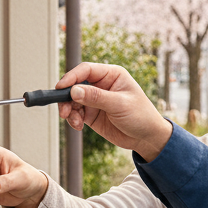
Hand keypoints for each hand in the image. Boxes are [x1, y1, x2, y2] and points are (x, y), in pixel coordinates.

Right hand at [56, 62, 172, 160]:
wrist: (146, 138)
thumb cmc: (141, 116)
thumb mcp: (120, 105)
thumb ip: (96, 97)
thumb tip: (74, 91)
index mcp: (112, 75)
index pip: (86, 70)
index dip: (71, 77)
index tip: (61, 87)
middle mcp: (101, 85)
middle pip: (75, 84)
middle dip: (66, 97)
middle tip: (64, 110)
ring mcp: (95, 99)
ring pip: (72, 100)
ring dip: (69, 110)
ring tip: (74, 121)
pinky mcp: (92, 113)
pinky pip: (75, 113)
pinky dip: (73, 119)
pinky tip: (78, 126)